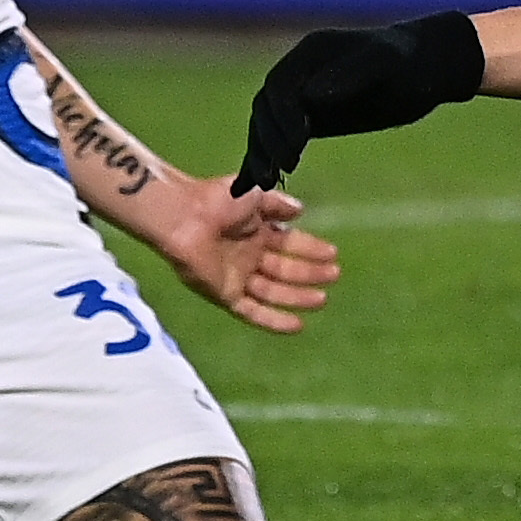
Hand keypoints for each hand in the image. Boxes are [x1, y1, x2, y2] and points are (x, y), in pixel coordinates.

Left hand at [151, 177, 340, 333]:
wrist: (186, 218)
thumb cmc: (217, 200)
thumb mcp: (254, 195)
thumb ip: (278, 204)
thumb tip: (301, 210)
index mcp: (255, 231)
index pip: (289, 243)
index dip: (311, 249)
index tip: (333, 253)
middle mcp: (248, 256)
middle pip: (285, 270)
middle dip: (310, 273)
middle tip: (334, 275)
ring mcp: (237, 278)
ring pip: (273, 292)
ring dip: (298, 297)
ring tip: (322, 298)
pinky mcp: (225, 295)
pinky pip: (253, 312)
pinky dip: (275, 320)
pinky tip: (298, 324)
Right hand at [234, 12, 486, 193]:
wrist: (427, 68)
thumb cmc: (411, 63)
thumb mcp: (386, 65)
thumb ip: (351, 74)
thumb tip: (311, 95)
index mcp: (311, 53)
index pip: (280, 87)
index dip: (282, 118)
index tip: (293, 148)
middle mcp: (300, 72)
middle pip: (267, 107)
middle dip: (268, 140)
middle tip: (274, 175)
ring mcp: (303, 94)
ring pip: (268, 124)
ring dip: (262, 152)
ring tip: (264, 184)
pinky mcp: (310, 116)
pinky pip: (280, 136)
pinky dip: (264, 157)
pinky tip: (253, 186)